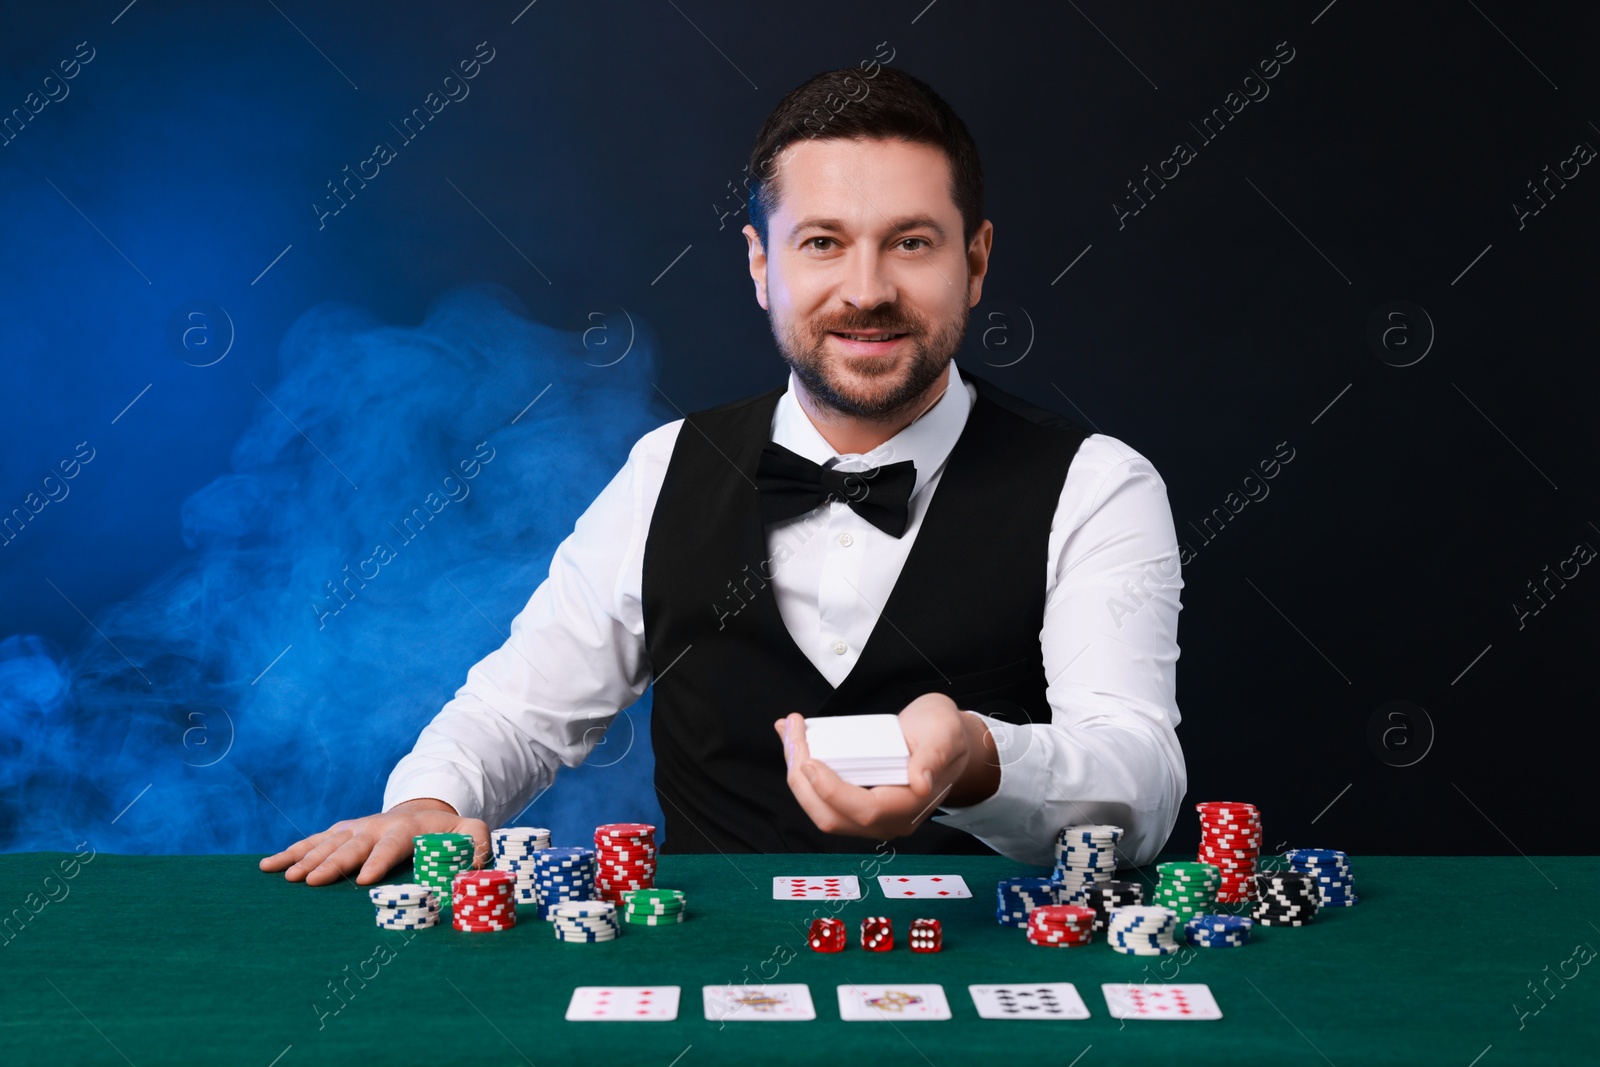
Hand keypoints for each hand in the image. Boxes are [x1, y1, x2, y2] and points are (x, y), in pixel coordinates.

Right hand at [258, 798, 488, 885]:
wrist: (423, 809)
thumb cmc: (447, 829)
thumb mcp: (470, 830)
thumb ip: (477, 843)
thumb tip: (476, 865)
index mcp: (407, 830)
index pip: (391, 847)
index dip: (378, 862)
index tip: (364, 880)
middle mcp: (375, 827)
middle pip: (351, 846)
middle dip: (331, 864)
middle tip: (310, 882)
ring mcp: (354, 828)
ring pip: (326, 843)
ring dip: (304, 859)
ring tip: (280, 876)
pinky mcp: (340, 833)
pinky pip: (312, 842)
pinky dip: (289, 852)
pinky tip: (266, 865)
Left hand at [773, 694, 999, 840]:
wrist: (947, 738)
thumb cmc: (946, 734)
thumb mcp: (945, 734)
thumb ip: (933, 757)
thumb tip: (920, 783)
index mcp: (910, 806)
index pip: (864, 810)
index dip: (832, 791)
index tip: (810, 760)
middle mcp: (888, 819)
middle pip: (832, 816)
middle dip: (801, 780)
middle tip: (792, 734)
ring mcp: (871, 815)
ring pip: (822, 810)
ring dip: (797, 775)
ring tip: (789, 732)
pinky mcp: (857, 802)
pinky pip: (824, 797)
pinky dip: (804, 773)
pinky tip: (795, 742)